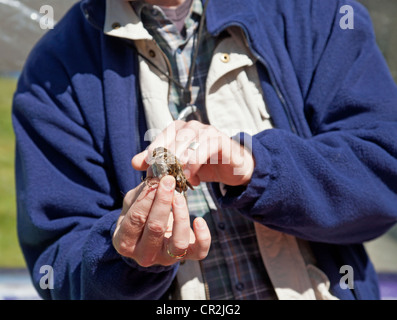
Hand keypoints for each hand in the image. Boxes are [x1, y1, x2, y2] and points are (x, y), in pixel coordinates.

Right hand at [112, 175, 210, 266]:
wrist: (149, 236)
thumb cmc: (140, 214)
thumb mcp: (135, 200)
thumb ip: (144, 187)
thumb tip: (155, 166)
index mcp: (124, 240)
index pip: (136, 218)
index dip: (147, 197)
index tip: (156, 178)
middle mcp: (143, 255)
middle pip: (155, 229)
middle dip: (163, 202)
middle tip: (169, 181)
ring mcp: (166, 258)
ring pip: (177, 243)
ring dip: (181, 216)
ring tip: (180, 196)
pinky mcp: (186, 257)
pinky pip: (199, 252)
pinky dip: (203, 237)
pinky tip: (199, 219)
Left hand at [132, 120, 254, 186]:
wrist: (232, 167)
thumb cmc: (203, 165)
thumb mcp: (178, 166)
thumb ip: (158, 163)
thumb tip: (134, 162)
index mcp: (178, 129)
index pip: (160, 138)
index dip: (152, 154)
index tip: (145, 168)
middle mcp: (192, 126)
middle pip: (173, 141)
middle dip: (165, 161)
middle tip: (162, 179)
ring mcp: (207, 131)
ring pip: (187, 144)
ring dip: (180, 164)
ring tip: (177, 180)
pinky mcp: (220, 140)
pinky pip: (204, 150)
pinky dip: (195, 165)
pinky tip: (192, 179)